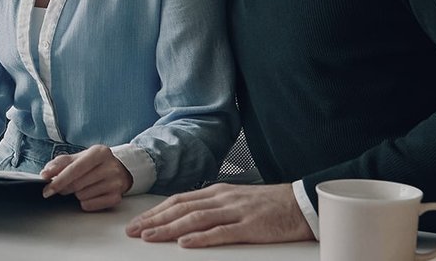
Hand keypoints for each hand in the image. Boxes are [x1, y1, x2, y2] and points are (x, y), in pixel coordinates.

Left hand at [40, 145, 131, 211]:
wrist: (119, 170)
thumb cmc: (94, 164)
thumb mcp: (78, 158)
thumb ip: (59, 164)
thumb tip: (45, 174)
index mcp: (99, 152)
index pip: (74, 169)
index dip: (58, 181)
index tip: (47, 190)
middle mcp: (110, 167)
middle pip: (76, 184)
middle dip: (65, 188)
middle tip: (63, 187)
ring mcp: (115, 183)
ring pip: (82, 196)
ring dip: (77, 194)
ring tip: (83, 186)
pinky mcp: (116, 197)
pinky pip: (90, 205)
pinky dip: (85, 202)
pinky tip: (90, 193)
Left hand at [125, 183, 313, 247]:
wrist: (302, 204)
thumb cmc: (271, 205)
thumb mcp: (237, 200)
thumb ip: (214, 206)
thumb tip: (189, 215)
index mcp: (218, 192)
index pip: (179, 201)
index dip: (156, 212)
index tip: (138, 223)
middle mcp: (223, 199)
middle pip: (181, 209)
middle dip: (154, 220)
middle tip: (133, 231)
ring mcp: (236, 212)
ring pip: (195, 219)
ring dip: (169, 228)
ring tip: (149, 236)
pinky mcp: (250, 226)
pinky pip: (221, 232)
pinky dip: (201, 238)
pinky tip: (185, 243)